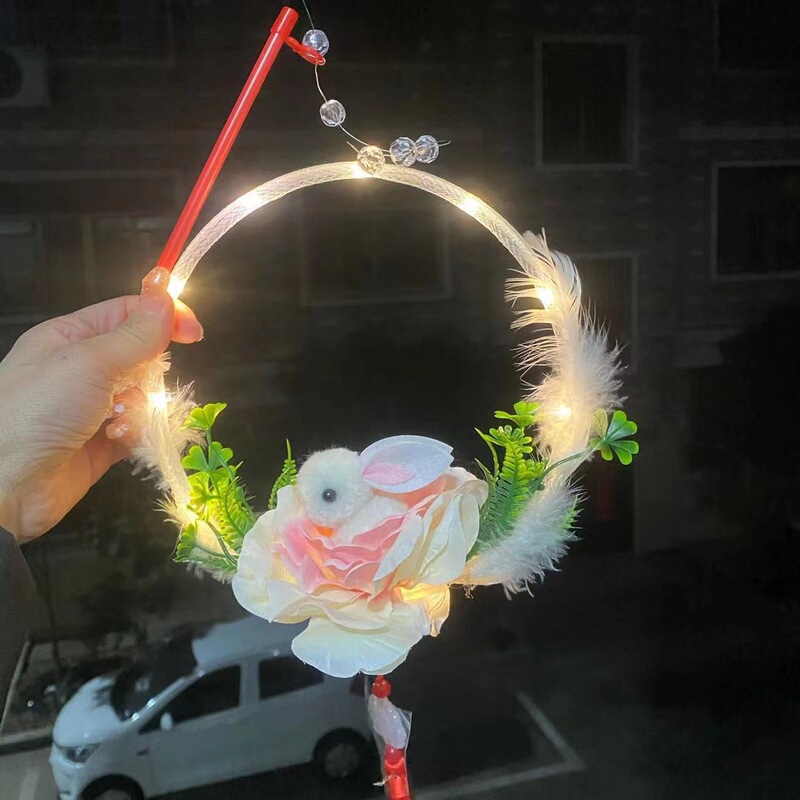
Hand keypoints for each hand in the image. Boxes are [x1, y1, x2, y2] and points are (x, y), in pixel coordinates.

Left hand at [0, 267, 202, 542]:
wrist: (7, 484)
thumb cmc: (35, 411)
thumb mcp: (90, 361)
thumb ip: (136, 333)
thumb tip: (166, 294)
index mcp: (71, 337)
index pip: (129, 313)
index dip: (164, 318)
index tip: (194, 334)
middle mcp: (82, 368)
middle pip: (142, 356)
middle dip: (149, 372)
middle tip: (135, 384)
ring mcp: (92, 406)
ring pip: (145, 395)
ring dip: (140, 408)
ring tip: (116, 420)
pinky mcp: (102, 441)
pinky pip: (138, 428)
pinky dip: (134, 433)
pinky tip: (114, 440)